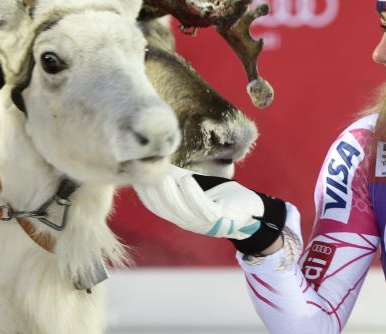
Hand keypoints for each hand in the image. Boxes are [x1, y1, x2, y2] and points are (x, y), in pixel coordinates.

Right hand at [134, 165, 285, 253]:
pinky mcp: (219, 218)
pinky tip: (187, 181)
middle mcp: (188, 221)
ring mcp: (203, 222)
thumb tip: (159, 162)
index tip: (134, 174)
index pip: (156, 206)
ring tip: (163, 177)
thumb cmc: (222, 198)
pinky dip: (193, 195)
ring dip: (170, 193)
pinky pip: (203, 208)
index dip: (144, 192)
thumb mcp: (197, 188)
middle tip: (145, 173)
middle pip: (165, 209)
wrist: (251, 213)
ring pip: (181, 210)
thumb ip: (178, 179)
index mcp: (180, 215)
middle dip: (153, 192)